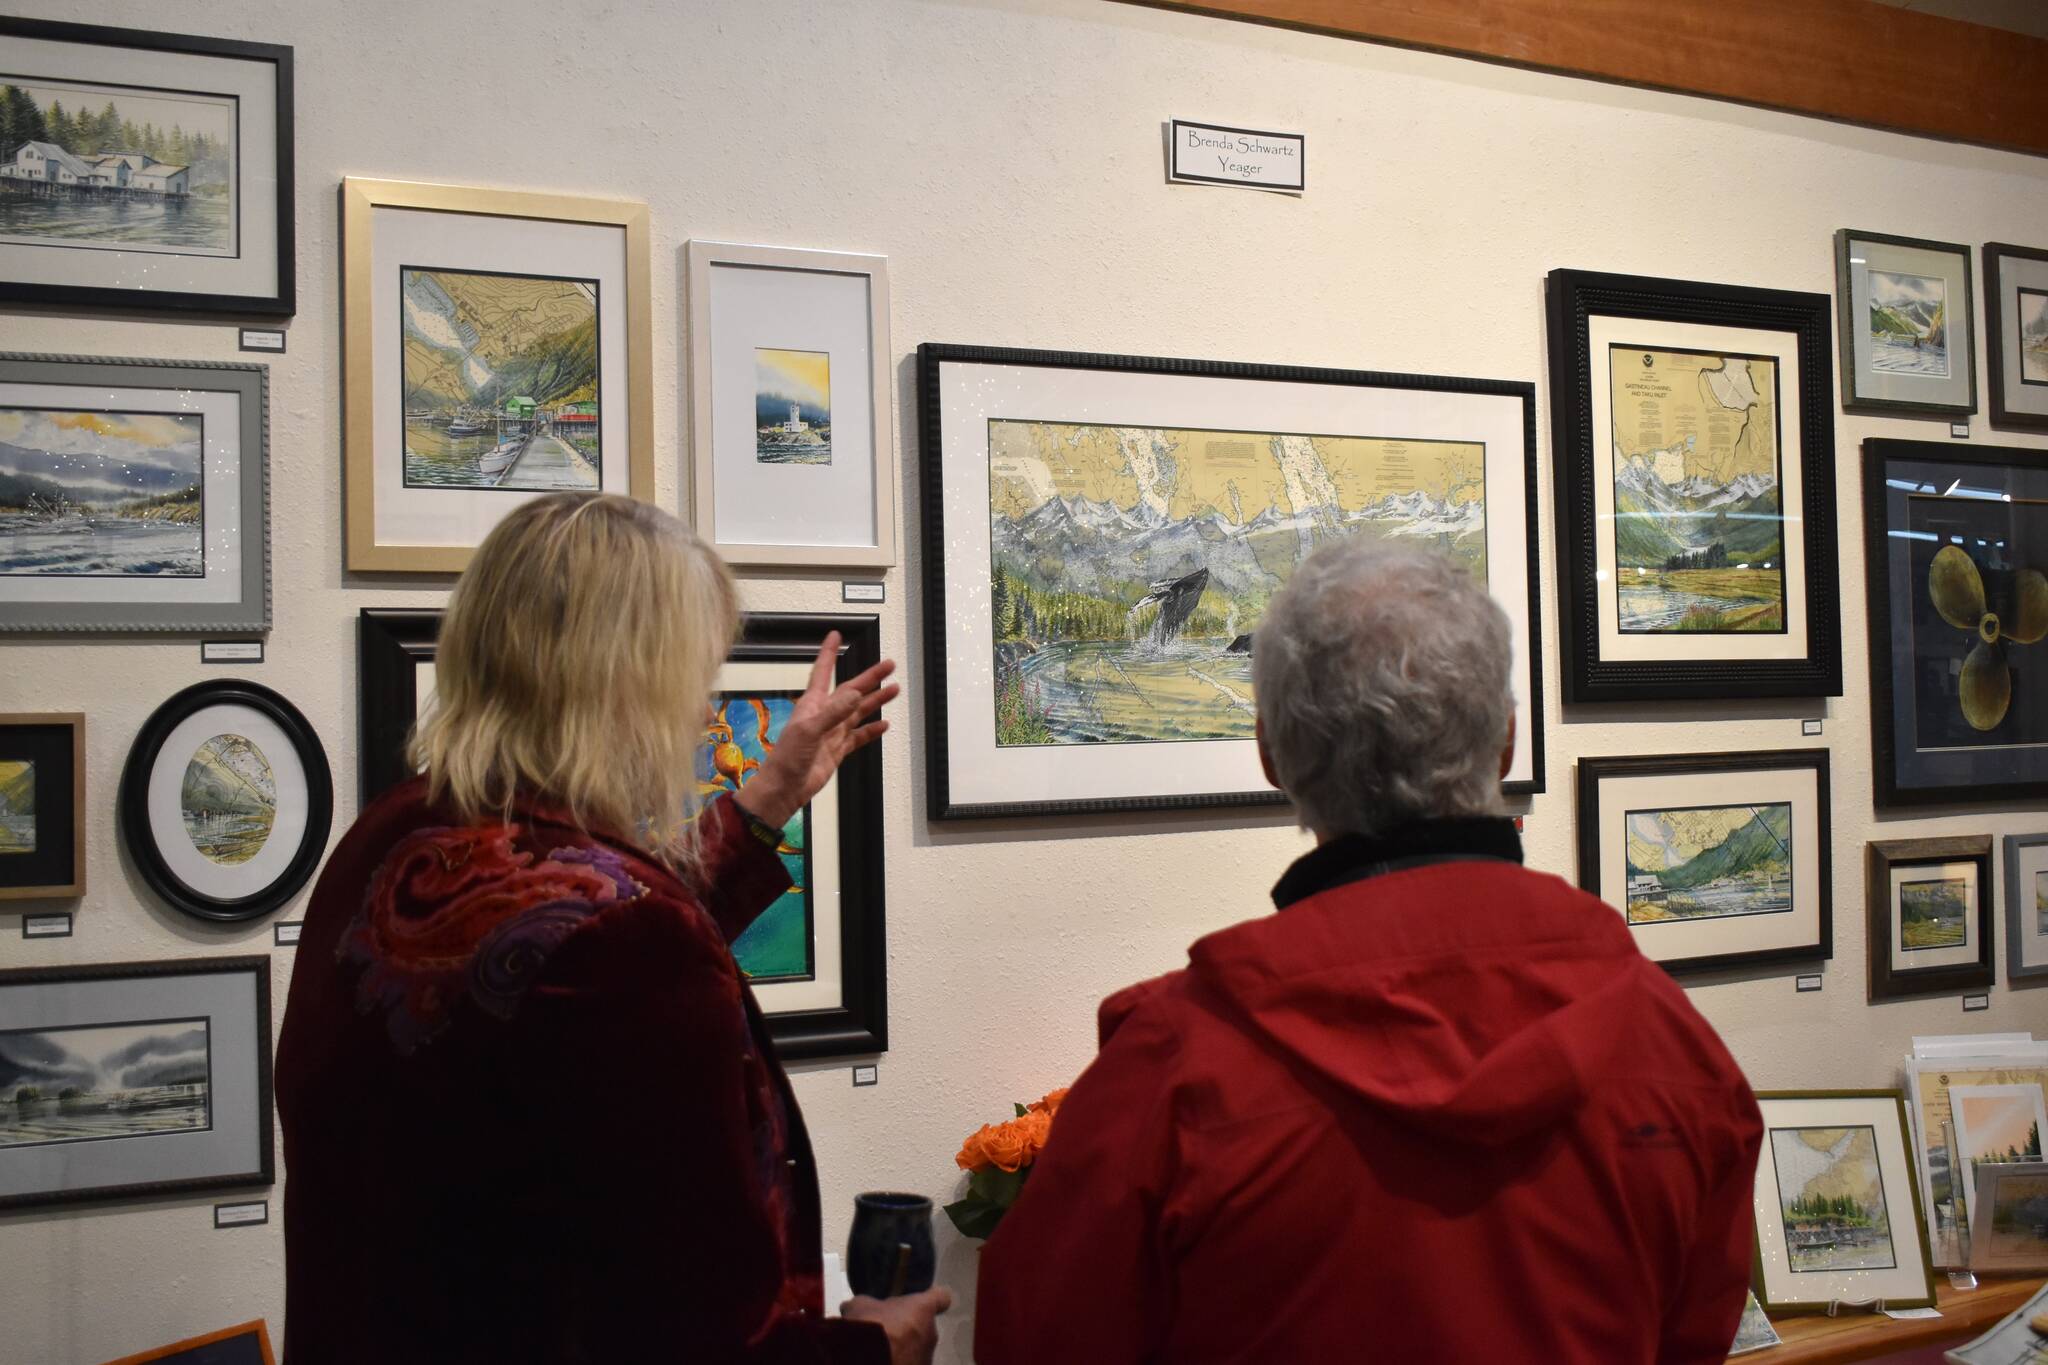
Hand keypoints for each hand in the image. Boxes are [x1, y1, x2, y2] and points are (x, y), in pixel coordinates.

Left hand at [734, 632, 898, 829]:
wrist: (784, 789)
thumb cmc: (787, 758)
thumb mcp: (809, 730)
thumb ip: (834, 712)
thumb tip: (856, 693)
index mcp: (812, 705)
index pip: (823, 672)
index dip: (829, 653)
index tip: (836, 635)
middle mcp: (824, 715)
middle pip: (851, 691)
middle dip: (870, 678)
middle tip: (889, 666)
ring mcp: (832, 733)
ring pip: (858, 712)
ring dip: (875, 701)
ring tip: (894, 690)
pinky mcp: (838, 751)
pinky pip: (859, 737)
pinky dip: (871, 731)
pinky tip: (884, 724)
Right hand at [841, 1287, 952, 1364]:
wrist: (865, 1360)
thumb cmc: (869, 1327)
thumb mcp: (859, 1306)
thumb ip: (866, 1304)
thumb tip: (855, 1307)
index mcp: (923, 1309)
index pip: (942, 1298)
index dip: (932, 1298)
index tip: (920, 1302)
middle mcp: (931, 1334)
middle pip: (925, 1328)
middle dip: (908, 1330)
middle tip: (886, 1331)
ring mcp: (926, 1359)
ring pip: (918, 1350)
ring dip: (904, 1350)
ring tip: (881, 1351)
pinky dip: (899, 1363)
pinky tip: (881, 1360)